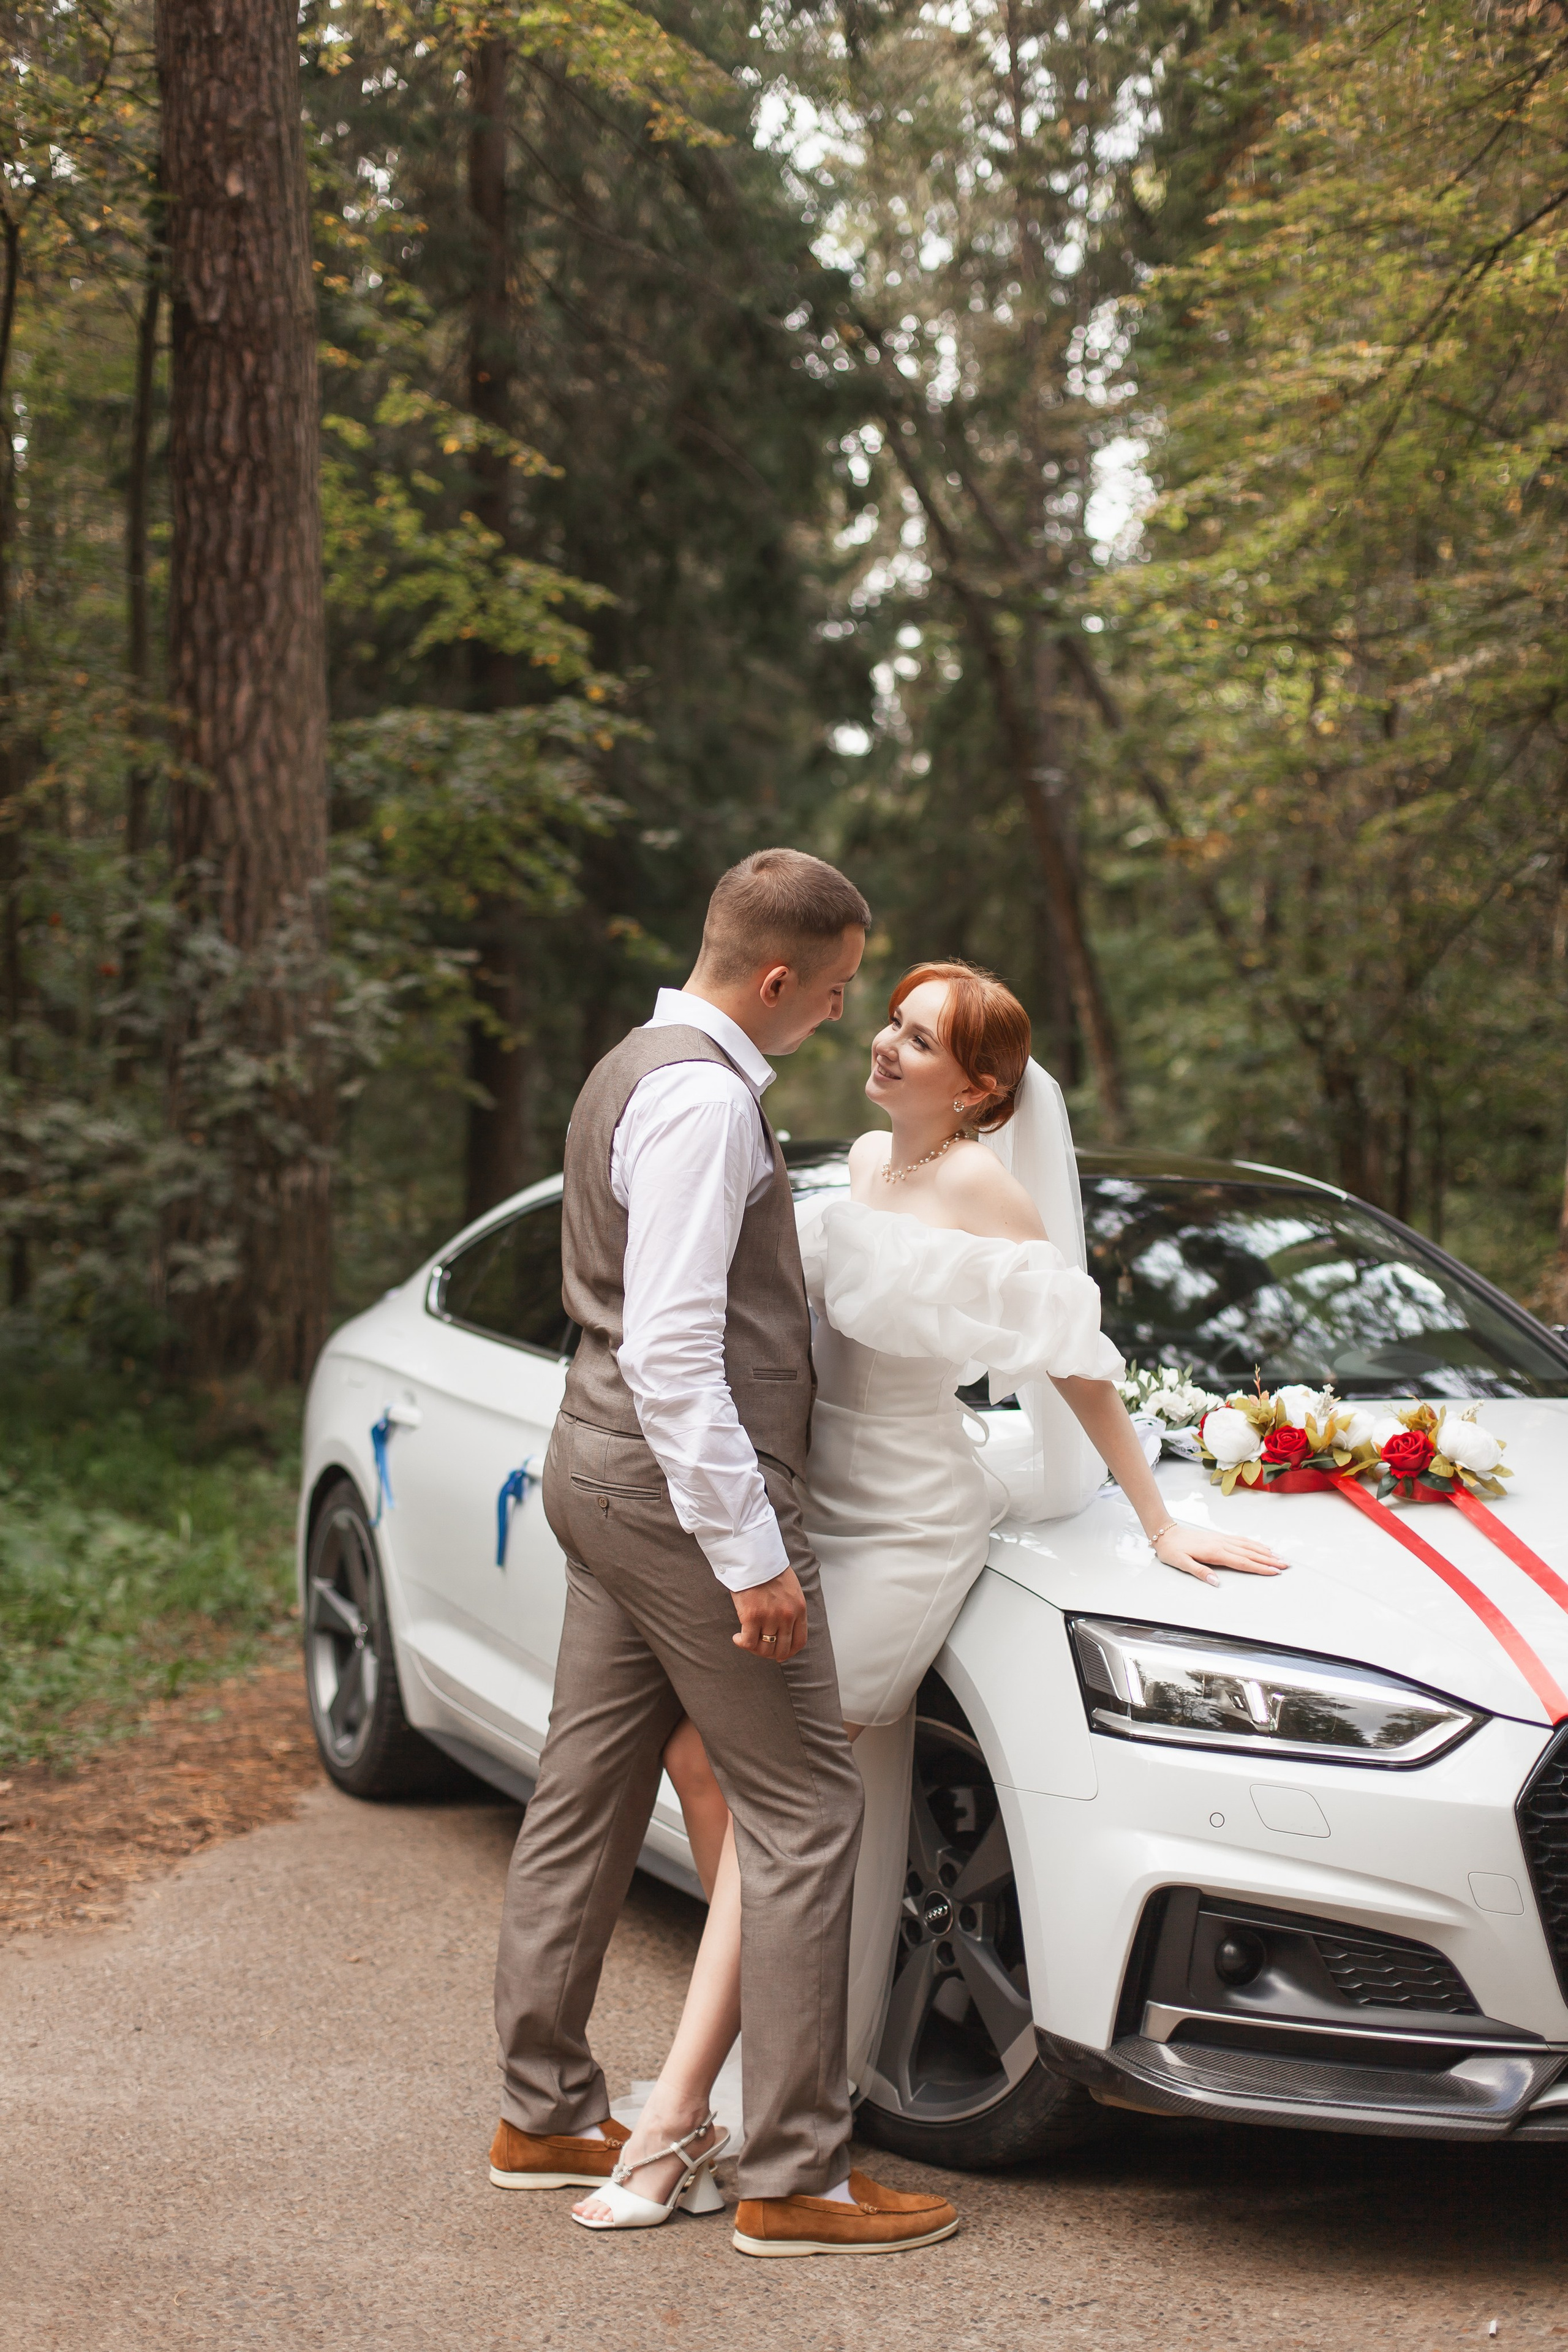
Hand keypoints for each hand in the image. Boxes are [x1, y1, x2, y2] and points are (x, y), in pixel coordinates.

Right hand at [732, 1568, 807, 1662]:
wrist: (754, 1556)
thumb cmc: (769, 1569)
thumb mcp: (790, 1589)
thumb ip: (790, 1608)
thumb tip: (784, 1628)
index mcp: (799, 1609)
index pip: (799, 1641)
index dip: (789, 1652)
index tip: (779, 1655)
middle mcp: (787, 1616)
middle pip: (781, 1649)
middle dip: (770, 1654)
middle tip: (759, 1648)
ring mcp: (770, 1617)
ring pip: (764, 1648)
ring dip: (754, 1649)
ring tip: (746, 1641)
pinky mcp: (752, 1617)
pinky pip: (748, 1642)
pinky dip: (742, 1643)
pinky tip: (737, 1638)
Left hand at [1152, 1523, 1287, 1586]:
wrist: (1166, 1534)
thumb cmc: (1173, 1550)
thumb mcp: (1181, 1563)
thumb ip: (1199, 1572)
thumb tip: (1215, 1582)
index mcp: (1215, 1552)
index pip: (1242, 1562)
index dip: (1259, 1568)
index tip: (1274, 1572)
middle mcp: (1222, 1544)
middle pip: (1250, 1553)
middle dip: (1269, 1560)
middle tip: (1286, 1565)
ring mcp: (1222, 1539)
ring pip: (1248, 1545)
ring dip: (1265, 1551)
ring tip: (1279, 1557)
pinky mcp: (1220, 1537)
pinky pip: (1241, 1540)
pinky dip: (1254, 1544)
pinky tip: (1262, 1546)